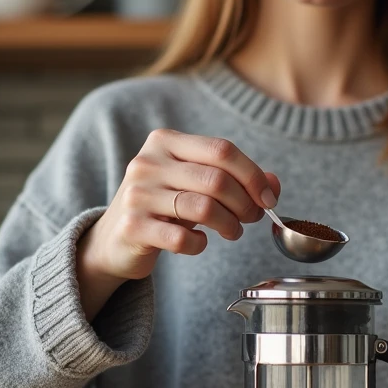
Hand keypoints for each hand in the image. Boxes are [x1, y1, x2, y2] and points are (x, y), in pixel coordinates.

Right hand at [76, 130, 279, 318]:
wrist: (113, 239)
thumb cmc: (162, 207)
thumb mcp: (194, 185)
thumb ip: (234, 179)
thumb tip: (273, 185)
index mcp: (164, 142)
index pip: (221, 150)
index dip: (253, 175)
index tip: (267, 198)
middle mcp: (147, 163)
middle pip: (216, 180)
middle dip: (245, 203)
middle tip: (251, 218)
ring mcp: (137, 195)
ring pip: (203, 208)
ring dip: (229, 225)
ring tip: (232, 232)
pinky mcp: (133, 228)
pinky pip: (182, 238)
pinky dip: (200, 245)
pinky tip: (199, 243)